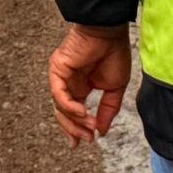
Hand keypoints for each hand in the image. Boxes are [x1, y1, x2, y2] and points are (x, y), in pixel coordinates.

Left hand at [47, 23, 131, 146]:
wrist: (110, 31)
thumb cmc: (114, 53)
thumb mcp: (115, 89)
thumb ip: (108, 111)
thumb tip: (102, 131)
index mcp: (80, 88)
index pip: (73, 113)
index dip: (77, 129)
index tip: (87, 141)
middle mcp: (68, 84)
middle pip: (63, 114)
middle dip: (74, 129)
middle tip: (86, 139)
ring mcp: (61, 77)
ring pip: (60, 107)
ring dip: (75, 120)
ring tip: (90, 125)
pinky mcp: (57, 70)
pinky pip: (58, 94)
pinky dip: (70, 106)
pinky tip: (82, 112)